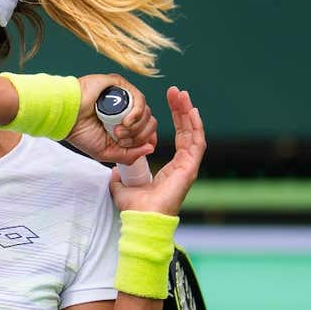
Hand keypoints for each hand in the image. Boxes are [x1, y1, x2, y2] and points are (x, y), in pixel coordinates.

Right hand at [65, 74, 156, 165]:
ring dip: (135, 127)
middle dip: (138, 136)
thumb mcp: (106, 152)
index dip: (148, 139)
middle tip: (120, 139)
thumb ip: (129, 155)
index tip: (142, 146)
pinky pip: (140, 99)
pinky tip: (126, 121)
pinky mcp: (120, 85)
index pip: (147, 130)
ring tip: (118, 132)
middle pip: (149, 123)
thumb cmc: (81, 132)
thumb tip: (150, 148)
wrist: (66, 117)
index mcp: (123, 124)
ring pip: (146, 112)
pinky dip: (137, 113)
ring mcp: (124, 97)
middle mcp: (126, 110)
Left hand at [109, 86, 205, 215]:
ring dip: (188, 113)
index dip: (175, 119)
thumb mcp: (122, 186)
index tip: (169, 101)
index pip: (177, 137)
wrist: (141, 217)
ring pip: (193, 134)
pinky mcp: (189, 169)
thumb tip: (113, 170)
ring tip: (182, 95)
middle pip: (187, 131)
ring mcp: (188, 167)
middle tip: (177, 92)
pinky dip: (195, 127)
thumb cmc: (135, 207)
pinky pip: (197, 143)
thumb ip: (119, 176)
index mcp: (171, 168)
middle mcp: (182, 165)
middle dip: (182, 110)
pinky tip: (191, 111)